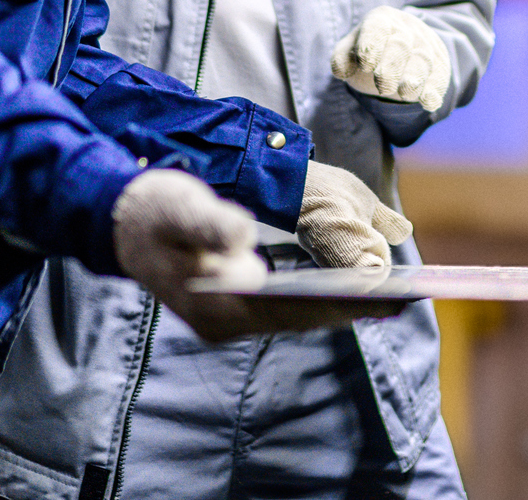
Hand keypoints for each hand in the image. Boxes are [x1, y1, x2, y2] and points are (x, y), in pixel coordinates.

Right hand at [113, 170, 403, 341]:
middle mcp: (224, 322)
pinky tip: (350, 287)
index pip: (289, 308)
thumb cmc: (152, 209)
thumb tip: (242, 234)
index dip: (337, 303)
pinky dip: (318, 298)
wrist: (120, 221)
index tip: (381, 298)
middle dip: (350, 308)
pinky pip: (285, 307)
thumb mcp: (178, 206)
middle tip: (406, 298)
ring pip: (295, 316)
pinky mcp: (232, 307)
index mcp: (216, 304)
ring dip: (339, 306)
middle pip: (299, 318)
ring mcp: (227, 319)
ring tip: (391, 294)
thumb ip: (210, 221)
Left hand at [330, 7, 449, 112]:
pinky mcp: (439, 66)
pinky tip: (429, 102)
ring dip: (415, 78)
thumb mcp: (352, 49)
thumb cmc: (371, 49)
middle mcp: (407, 30)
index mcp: (382, 20)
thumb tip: (341, 71)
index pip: (378, 28)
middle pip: (402, 45)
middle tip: (383, 85)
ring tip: (406, 93)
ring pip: (423, 60)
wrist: (404, 47)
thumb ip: (342, 58)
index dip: (372, 45)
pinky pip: (438, 77)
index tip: (365, 64)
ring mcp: (426, 46)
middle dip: (393, 66)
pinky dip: (434, 90)